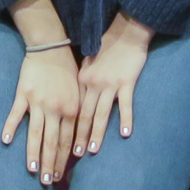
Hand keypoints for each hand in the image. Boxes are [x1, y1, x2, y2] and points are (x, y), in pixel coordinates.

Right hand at [4, 43, 82, 185]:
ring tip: (32, 170)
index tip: (61, 177)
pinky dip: (11, 127)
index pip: (67, 142)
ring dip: (34, 154)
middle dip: (50, 164)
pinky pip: (16, 114)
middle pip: (52, 142)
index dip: (64, 160)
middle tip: (48, 182)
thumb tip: (77, 139)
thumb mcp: (79, 93)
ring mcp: (38, 103)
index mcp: (71, 110)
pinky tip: (7, 141)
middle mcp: (56, 109)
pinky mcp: (23, 94)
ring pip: (36, 133)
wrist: (51, 47)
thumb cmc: (67, 71)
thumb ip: (76, 115)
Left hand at [75, 21, 151, 155]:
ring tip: (92, 151)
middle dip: (78, 137)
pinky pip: (125, 104)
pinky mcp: (127, 82)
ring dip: (96, 134)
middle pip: (84, 116)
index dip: (67, 128)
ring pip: (101, 114)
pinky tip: (125, 134)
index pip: (73, 110)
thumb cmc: (106, 48)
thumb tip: (75, 102)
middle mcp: (92, 84)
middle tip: (73, 156)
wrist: (124, 33)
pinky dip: (125, 119)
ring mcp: (110, 84)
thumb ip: (82, 83)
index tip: (62, 144)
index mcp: (81, 81)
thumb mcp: (88, 65)